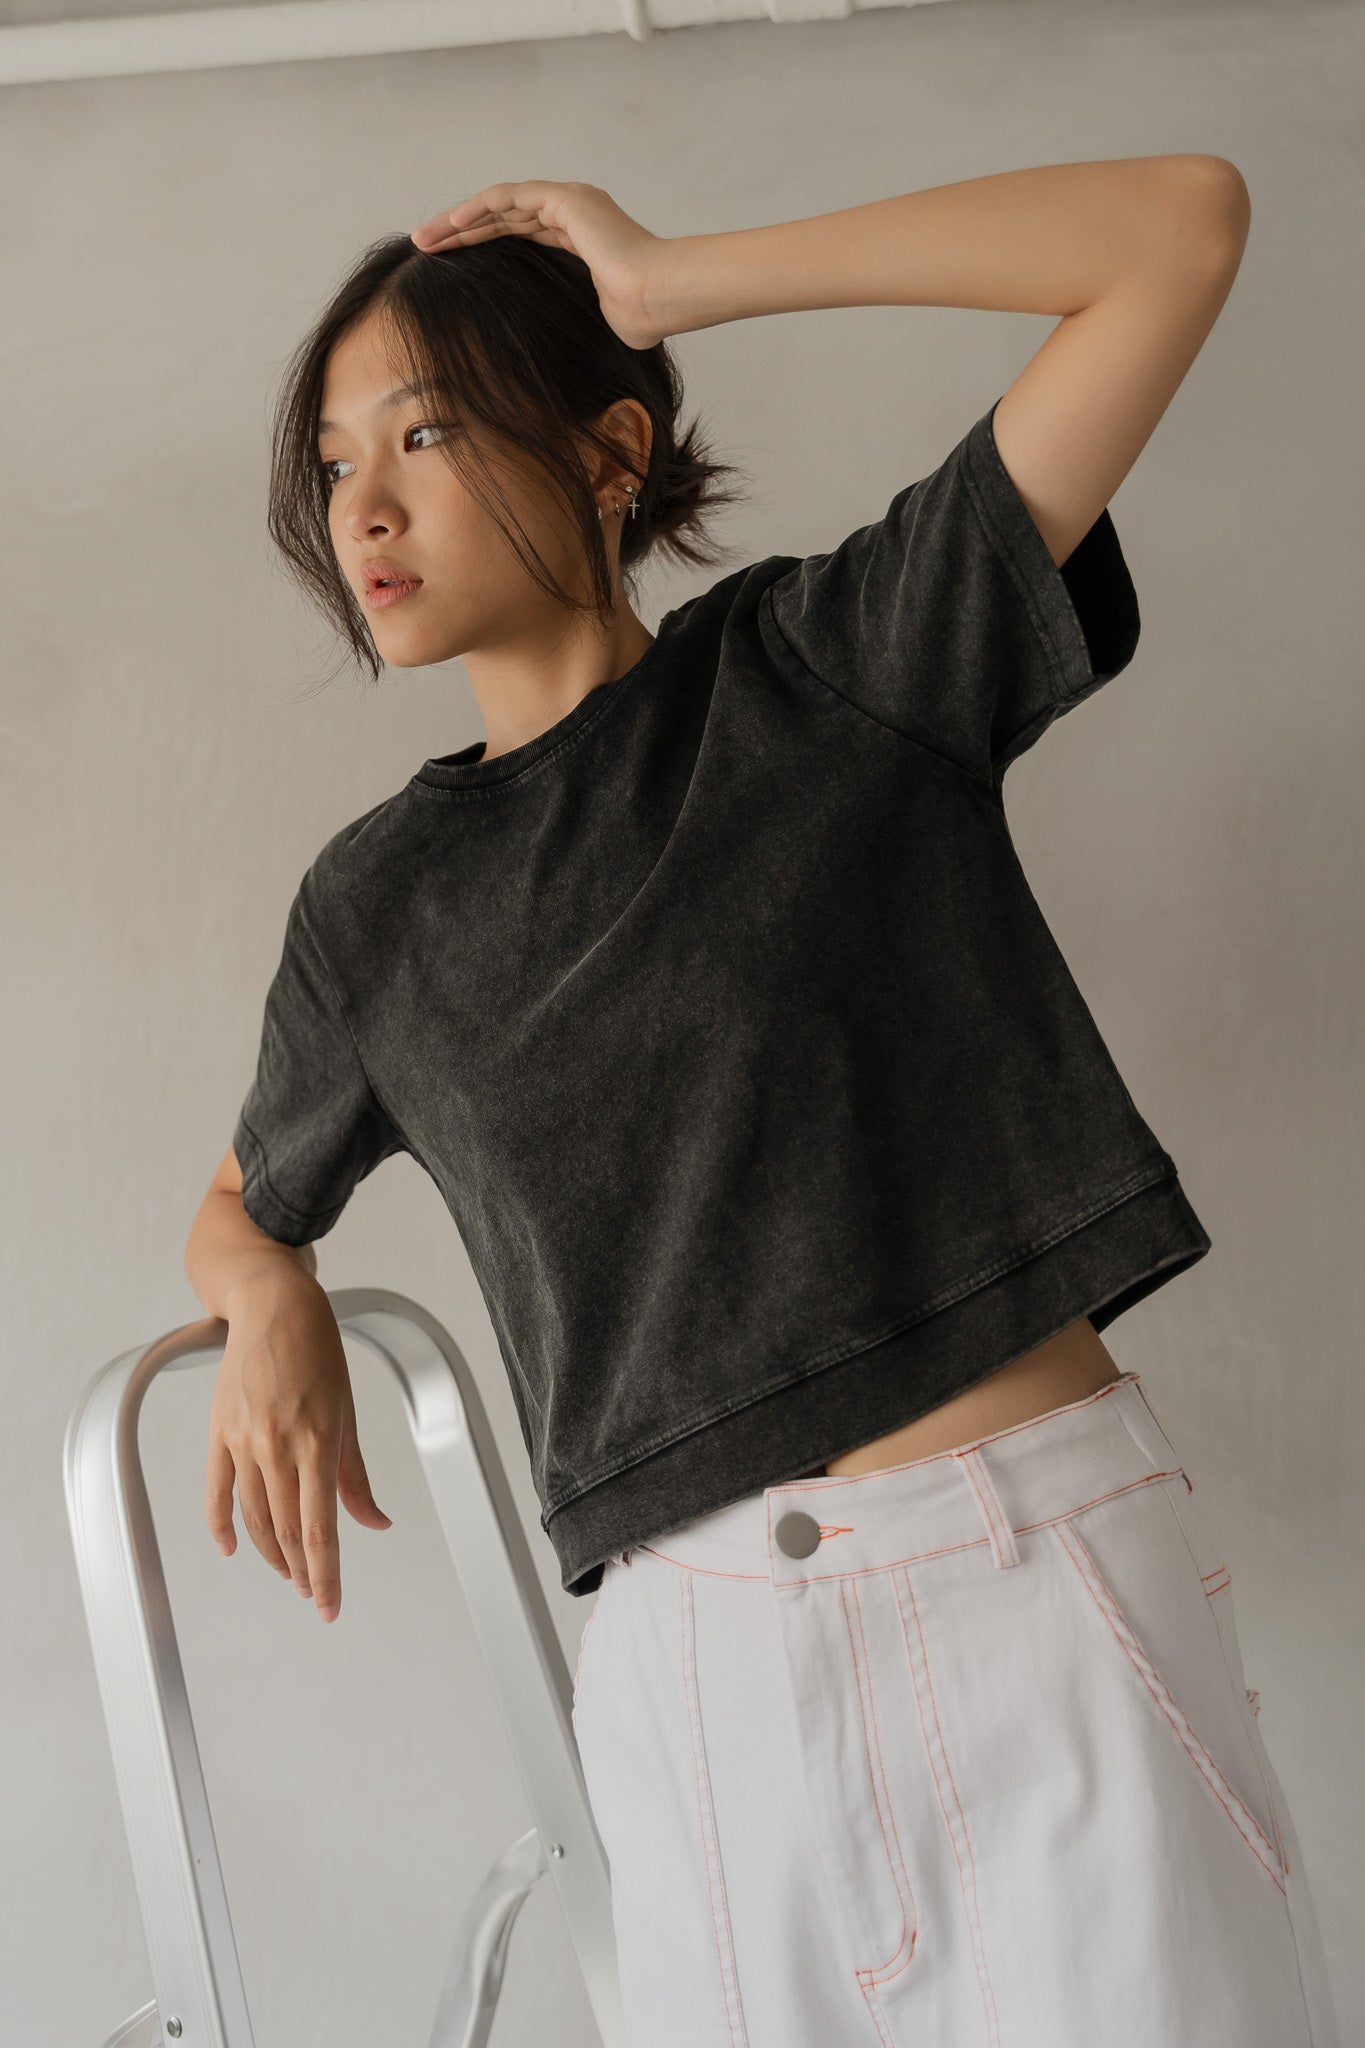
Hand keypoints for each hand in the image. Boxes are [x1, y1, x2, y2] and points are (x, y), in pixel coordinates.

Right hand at [206, 1270, 391, 1623]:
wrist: (273, 1307)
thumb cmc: (319, 1352)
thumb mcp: (348, 1411)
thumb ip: (355, 1474)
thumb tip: (375, 1522)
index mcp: (317, 1441)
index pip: (320, 1528)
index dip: (326, 1574)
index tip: (329, 1606)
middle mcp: (277, 1446)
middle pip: (286, 1530)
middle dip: (302, 1570)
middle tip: (314, 1591)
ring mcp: (243, 1441)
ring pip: (254, 1518)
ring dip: (272, 1553)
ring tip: (289, 1572)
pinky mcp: (219, 1433)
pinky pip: (217, 1493)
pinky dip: (222, 1526)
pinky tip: (232, 1548)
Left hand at [411, 180, 670, 350]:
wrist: (657, 298)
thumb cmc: (639, 318)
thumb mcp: (596, 319)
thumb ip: (576, 318)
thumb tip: (561, 353)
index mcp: (582, 238)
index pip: (521, 234)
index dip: (484, 245)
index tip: (452, 263)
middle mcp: (574, 213)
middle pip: (503, 218)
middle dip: (462, 232)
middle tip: (426, 247)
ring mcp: (569, 202)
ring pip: (499, 205)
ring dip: (459, 221)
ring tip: (425, 239)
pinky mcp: (564, 199)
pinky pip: (508, 198)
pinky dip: (478, 209)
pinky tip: (452, 224)